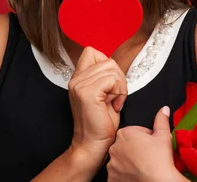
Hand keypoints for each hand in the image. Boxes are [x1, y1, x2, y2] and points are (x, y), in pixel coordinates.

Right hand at [67, 46, 126, 167]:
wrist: (92, 145)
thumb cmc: (102, 122)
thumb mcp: (103, 93)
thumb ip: (103, 76)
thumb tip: (113, 63)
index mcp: (78, 78)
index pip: (92, 51)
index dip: (107, 64)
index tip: (110, 84)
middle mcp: (76, 79)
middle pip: (108, 60)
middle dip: (119, 78)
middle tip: (115, 97)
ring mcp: (79, 85)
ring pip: (112, 68)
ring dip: (120, 86)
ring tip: (114, 102)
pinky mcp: (87, 93)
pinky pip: (113, 79)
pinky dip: (120, 92)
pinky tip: (114, 105)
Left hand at [107, 106, 185, 181]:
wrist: (157, 181)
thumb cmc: (160, 160)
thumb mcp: (163, 135)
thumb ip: (161, 120)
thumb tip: (164, 110)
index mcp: (125, 133)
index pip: (135, 132)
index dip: (145, 138)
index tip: (151, 145)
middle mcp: (114, 148)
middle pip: (126, 146)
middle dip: (135, 149)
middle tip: (148, 155)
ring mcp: (112, 164)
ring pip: (121, 160)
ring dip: (129, 162)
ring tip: (143, 166)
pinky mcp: (112, 178)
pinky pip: (117, 174)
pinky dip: (125, 174)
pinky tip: (136, 174)